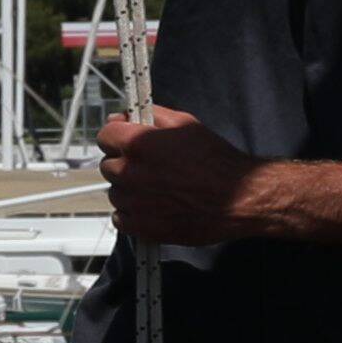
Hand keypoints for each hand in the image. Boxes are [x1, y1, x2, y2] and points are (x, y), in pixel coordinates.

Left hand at [101, 104, 270, 245]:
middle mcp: (130, 173)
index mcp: (138, 144)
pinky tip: (149, 206)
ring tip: (154, 188)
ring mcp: (134, 203)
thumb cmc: (216, 162)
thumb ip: (151, 116)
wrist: (236, 198)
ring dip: (128, 189)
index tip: (124, 139)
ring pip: (114, 192)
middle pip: (107, 165)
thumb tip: (128, 115)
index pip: (104, 136)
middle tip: (147, 165)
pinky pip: (120, 219)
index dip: (116, 136)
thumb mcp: (185, 123)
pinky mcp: (142, 227)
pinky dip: (130, 213)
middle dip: (123, 162)